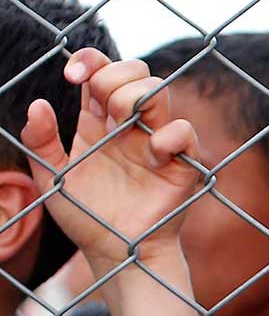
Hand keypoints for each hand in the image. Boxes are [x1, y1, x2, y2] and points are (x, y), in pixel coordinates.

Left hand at [22, 49, 197, 275]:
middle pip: (134, 72)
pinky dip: (170, 135)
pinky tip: (153, 155)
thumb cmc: (86, 218)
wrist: (116, 254)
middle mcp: (129, 126)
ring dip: (137, 97)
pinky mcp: (182, 163)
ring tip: (123, 126)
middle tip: (101, 109)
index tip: (72, 75)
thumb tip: (37, 105)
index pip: (100, 72)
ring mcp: (157, 141)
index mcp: (97, 122)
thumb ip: (40, 143)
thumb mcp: (51, 180)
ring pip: (159, 91)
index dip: (90, 61)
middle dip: (114, 78)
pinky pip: (184, 131)